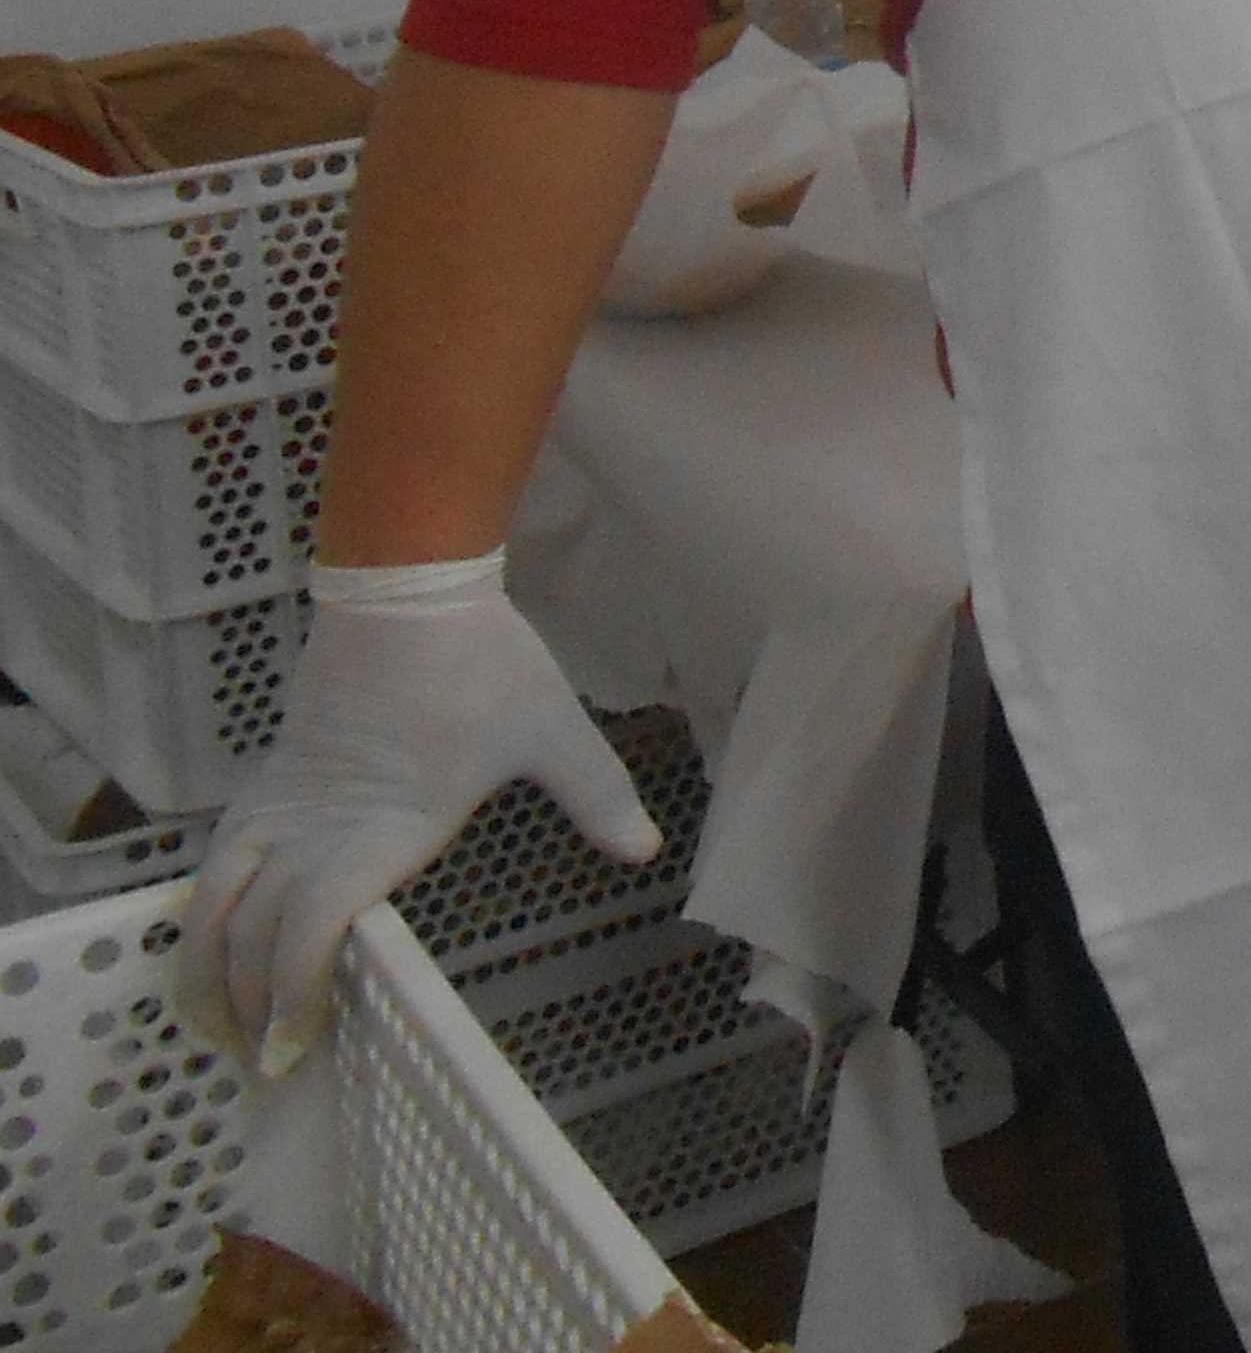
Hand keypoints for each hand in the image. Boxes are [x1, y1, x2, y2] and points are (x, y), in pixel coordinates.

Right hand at [181, 556, 661, 1074]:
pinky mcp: (269, 782)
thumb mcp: (552, 731)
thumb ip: (597, 793)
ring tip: (216, 1026)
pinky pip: (215, 860)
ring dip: (204, 969)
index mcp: (381, 829)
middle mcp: (318, 827)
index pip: (310, 926)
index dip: (292, 991)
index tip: (292, 1043)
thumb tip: (647, 850)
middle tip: (260, 1063)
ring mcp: (284, 804)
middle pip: (252, 932)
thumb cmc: (481, 663)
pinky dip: (202, 914)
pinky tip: (212, 946)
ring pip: (212, 900)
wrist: (409, 589)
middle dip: (246, 1006)